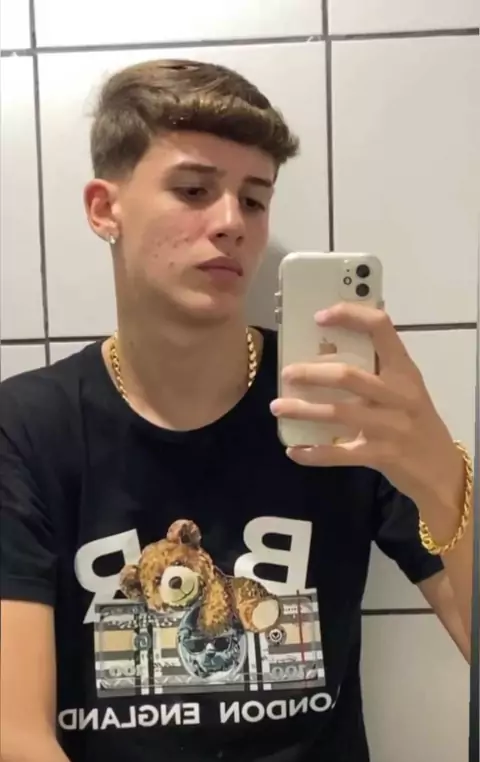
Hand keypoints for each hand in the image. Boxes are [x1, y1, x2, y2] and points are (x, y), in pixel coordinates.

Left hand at [270, 303, 462, 506]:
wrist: (440, 467)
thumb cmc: (414, 419)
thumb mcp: (405, 388)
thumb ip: (376, 370)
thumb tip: (323, 351)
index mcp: (404, 370)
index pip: (380, 328)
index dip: (350, 316)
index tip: (320, 316)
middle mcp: (399, 395)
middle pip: (349, 376)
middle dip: (312, 373)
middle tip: (287, 373)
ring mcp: (392, 426)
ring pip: (338, 413)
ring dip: (303, 410)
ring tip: (277, 407)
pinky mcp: (382, 455)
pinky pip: (340, 453)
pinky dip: (314, 453)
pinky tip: (293, 450)